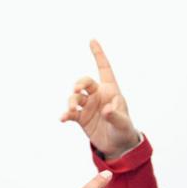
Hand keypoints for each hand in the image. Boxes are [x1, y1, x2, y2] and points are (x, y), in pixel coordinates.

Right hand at [60, 40, 139, 157]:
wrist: (118, 146)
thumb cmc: (124, 130)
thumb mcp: (123, 123)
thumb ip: (115, 116)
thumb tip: (106, 110)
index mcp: (110, 90)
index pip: (104, 69)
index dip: (99, 55)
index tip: (92, 41)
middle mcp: (97, 95)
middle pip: (85, 82)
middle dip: (80, 83)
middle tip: (77, 89)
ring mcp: (88, 106)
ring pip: (75, 97)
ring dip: (72, 101)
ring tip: (72, 109)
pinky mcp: (81, 118)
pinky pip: (71, 113)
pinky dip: (66, 115)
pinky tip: (62, 119)